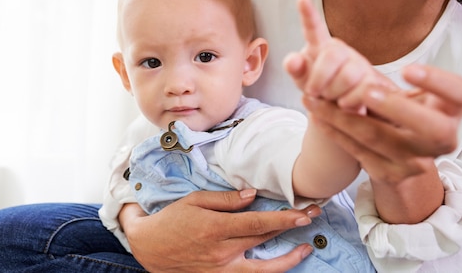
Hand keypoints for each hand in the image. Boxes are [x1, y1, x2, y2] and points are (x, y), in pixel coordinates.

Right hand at [121, 189, 318, 271]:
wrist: (149, 248)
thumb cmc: (171, 219)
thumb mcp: (194, 201)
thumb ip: (224, 199)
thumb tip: (252, 195)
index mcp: (215, 229)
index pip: (257, 223)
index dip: (283, 219)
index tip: (303, 213)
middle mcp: (221, 253)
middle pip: (264, 240)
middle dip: (291, 228)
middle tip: (312, 216)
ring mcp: (221, 270)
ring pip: (262, 269)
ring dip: (288, 259)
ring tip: (306, 249)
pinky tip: (282, 264)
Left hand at [284, 0, 395, 112]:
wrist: (344, 113)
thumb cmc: (321, 92)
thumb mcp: (303, 81)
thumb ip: (296, 70)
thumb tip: (293, 61)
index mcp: (321, 47)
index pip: (314, 29)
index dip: (307, 15)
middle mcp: (343, 51)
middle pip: (332, 55)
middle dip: (319, 78)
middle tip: (314, 92)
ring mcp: (361, 65)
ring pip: (349, 75)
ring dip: (334, 93)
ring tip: (331, 99)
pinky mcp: (375, 81)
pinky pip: (362, 91)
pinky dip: (349, 102)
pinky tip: (345, 105)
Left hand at [302, 64, 461, 222]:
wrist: (400, 159)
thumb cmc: (403, 112)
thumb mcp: (414, 95)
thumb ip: (406, 77)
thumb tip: (363, 50)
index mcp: (451, 110)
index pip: (460, 93)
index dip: (438, 81)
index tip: (407, 70)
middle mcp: (441, 139)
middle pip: (433, 128)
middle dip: (397, 107)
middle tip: (366, 90)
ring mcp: (416, 161)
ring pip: (381, 139)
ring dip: (344, 116)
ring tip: (316, 97)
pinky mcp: (389, 173)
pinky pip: (358, 151)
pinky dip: (334, 131)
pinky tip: (316, 115)